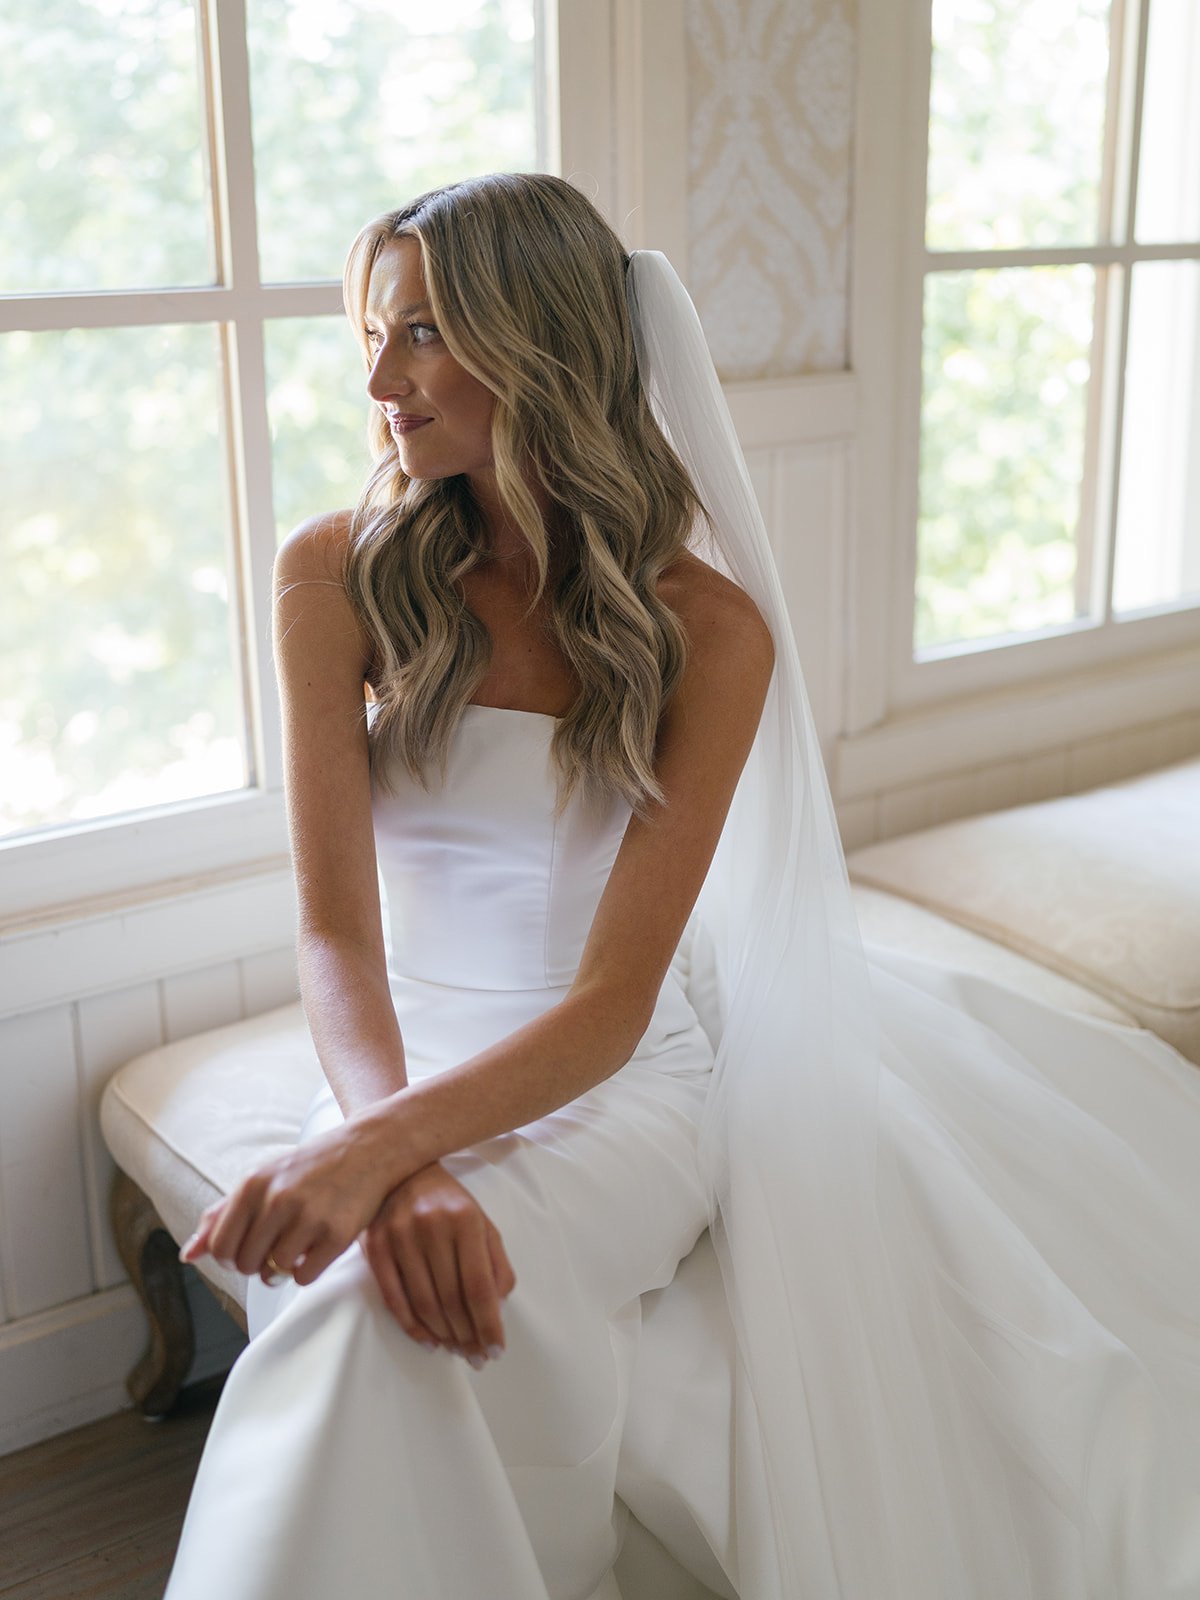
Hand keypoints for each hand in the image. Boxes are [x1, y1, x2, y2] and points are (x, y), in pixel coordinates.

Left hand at [180, 1115, 402, 1285]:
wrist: (369, 1149)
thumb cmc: (311, 1167)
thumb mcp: (263, 1179)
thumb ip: (222, 1215)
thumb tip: (187, 1256)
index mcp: (253, 1184)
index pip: (220, 1247)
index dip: (230, 1258)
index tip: (248, 1250)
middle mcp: (278, 1198)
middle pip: (246, 1264)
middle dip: (257, 1264)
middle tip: (276, 1248)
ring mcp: (309, 1216)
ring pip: (275, 1272)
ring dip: (283, 1268)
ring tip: (297, 1247)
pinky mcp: (337, 1234)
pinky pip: (304, 1276)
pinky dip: (307, 1271)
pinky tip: (316, 1249)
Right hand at [359, 1163, 516, 1365]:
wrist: (404, 1170)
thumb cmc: (450, 1203)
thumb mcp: (482, 1223)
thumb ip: (496, 1263)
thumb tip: (497, 1308)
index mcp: (465, 1221)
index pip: (479, 1286)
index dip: (488, 1324)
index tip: (496, 1351)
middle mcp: (432, 1228)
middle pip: (451, 1299)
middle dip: (467, 1336)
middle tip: (476, 1359)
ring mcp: (401, 1237)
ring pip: (423, 1302)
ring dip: (442, 1335)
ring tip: (456, 1351)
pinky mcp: (376, 1247)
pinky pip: (393, 1297)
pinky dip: (411, 1326)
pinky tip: (428, 1340)